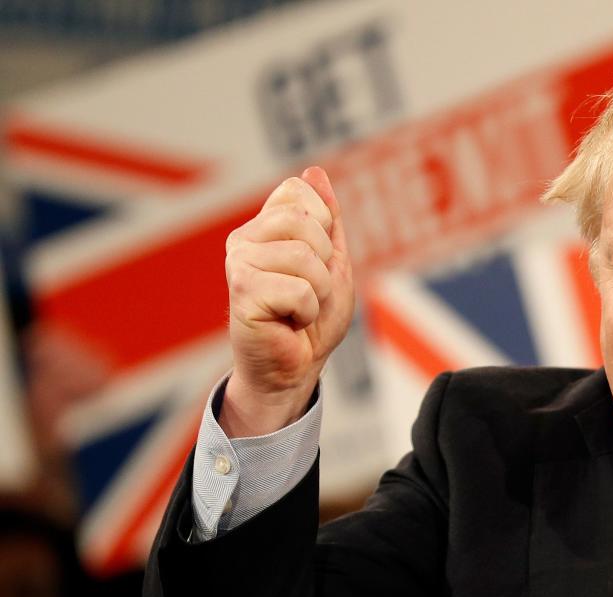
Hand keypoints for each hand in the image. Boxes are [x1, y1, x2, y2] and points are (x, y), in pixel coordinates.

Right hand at [220, 167, 353, 436]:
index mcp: (265, 226)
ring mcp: (238, 263)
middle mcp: (245, 238)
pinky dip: (307, 311)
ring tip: (300, 307)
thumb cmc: (312, 319)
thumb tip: (313, 171)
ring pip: (304, 256)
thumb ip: (327, 219)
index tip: (315, 259)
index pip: (298, 191)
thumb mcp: (332, 262)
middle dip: (324, 262)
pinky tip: (288, 321)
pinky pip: (298, 289)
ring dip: (318, 290)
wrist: (295, 368)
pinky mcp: (241, 291)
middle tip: (310, 290)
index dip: (323, 224)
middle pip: (303, 221)